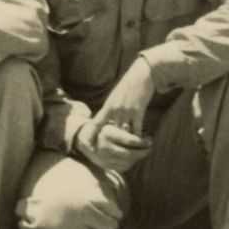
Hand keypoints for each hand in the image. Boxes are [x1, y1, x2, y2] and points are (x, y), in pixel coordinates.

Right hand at [75, 119, 152, 173]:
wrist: (85, 140)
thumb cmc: (103, 129)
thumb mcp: (112, 124)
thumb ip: (125, 130)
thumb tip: (144, 136)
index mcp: (108, 135)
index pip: (130, 141)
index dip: (143, 141)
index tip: (149, 138)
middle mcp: (105, 148)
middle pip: (130, 154)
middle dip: (143, 151)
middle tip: (150, 147)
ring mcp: (105, 158)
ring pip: (128, 162)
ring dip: (138, 157)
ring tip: (144, 151)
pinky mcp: (106, 165)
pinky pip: (123, 167)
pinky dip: (131, 163)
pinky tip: (135, 156)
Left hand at [83, 59, 158, 173]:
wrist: (141, 75)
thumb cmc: (128, 86)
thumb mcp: (115, 97)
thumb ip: (112, 110)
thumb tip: (108, 121)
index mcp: (108, 106)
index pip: (96, 123)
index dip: (91, 135)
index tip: (87, 145)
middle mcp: (115, 110)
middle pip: (111, 131)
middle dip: (110, 142)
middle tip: (107, 153)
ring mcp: (126, 111)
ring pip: (124, 132)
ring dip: (126, 141)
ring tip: (128, 150)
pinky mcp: (138, 112)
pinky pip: (137, 129)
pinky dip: (138, 136)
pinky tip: (141, 142)